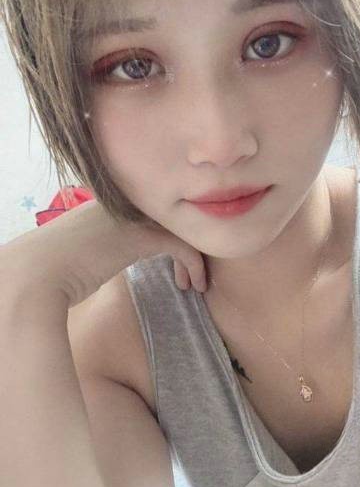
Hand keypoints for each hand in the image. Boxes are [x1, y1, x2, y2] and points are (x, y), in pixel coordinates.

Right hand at [2, 199, 207, 310]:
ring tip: (195, 283)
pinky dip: (193, 264)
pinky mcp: (142, 234)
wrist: (37, 275)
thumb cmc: (54, 270)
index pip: (155, 212)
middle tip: (191, 272)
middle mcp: (126, 202)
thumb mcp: (86, 248)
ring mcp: (134, 215)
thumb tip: (113, 255)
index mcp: (111, 202)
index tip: (174, 264)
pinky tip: (192, 284)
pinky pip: (182, 245)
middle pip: (172, 216)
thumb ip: (106, 243)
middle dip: (186, 243)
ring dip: (193, 257)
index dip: (170, 235)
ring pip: (181, 228)